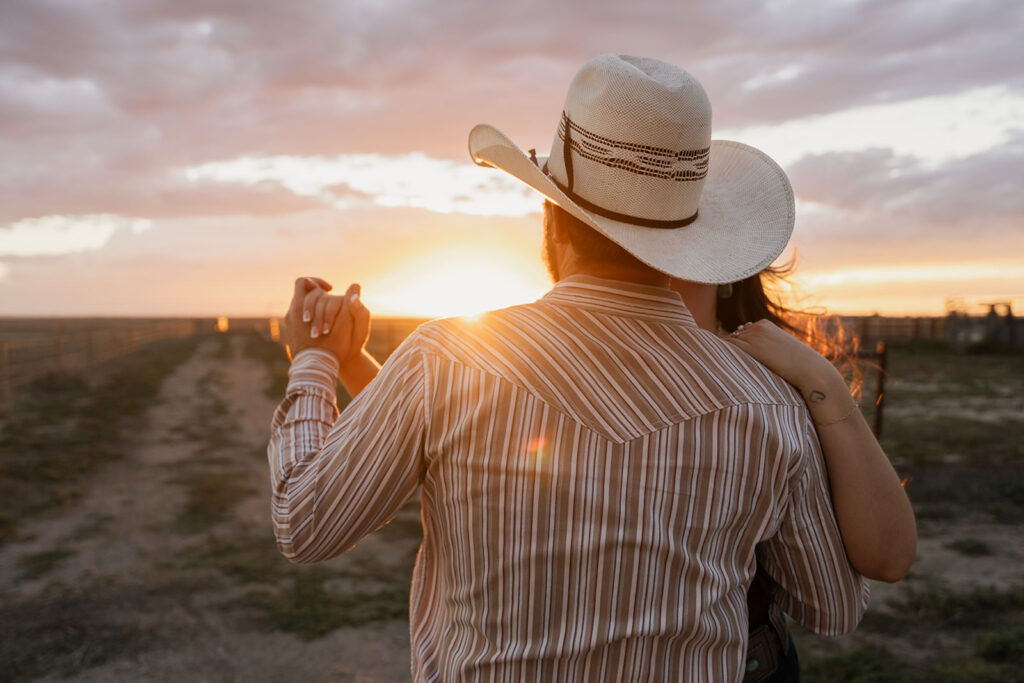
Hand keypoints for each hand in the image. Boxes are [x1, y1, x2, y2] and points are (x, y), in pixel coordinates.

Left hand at [284, 277, 369, 365]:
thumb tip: (356, 285)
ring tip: (329, 320)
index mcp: (299, 309)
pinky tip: (324, 329)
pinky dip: (313, 319)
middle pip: (302, 294)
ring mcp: (290, 325)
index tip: (330, 290)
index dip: (318, 282)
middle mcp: (291, 315)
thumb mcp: (344, 326)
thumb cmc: (332, 350)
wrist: (316, 372)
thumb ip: (350, 305)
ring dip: (316, 309)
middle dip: (319, 297)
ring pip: (302, 307)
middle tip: (332, 304)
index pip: (304, 282)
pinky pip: (301, 319)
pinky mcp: (292, 334)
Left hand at [723, 319, 841, 398]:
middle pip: (733, 336)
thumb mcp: (780, 348)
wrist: (809, 368)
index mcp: (764, 324)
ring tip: (719, 363)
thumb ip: (765, 346)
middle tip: (721, 360)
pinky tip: (720, 363)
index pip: (742, 332)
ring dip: (723, 352)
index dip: (737, 345)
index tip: (730, 355)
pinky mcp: (752, 347)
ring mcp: (754, 336)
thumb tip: (753, 354)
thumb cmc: (796, 363)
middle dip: (728, 348)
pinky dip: (722, 353)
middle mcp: (757, 326)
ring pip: (729, 342)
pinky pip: (729, 347)